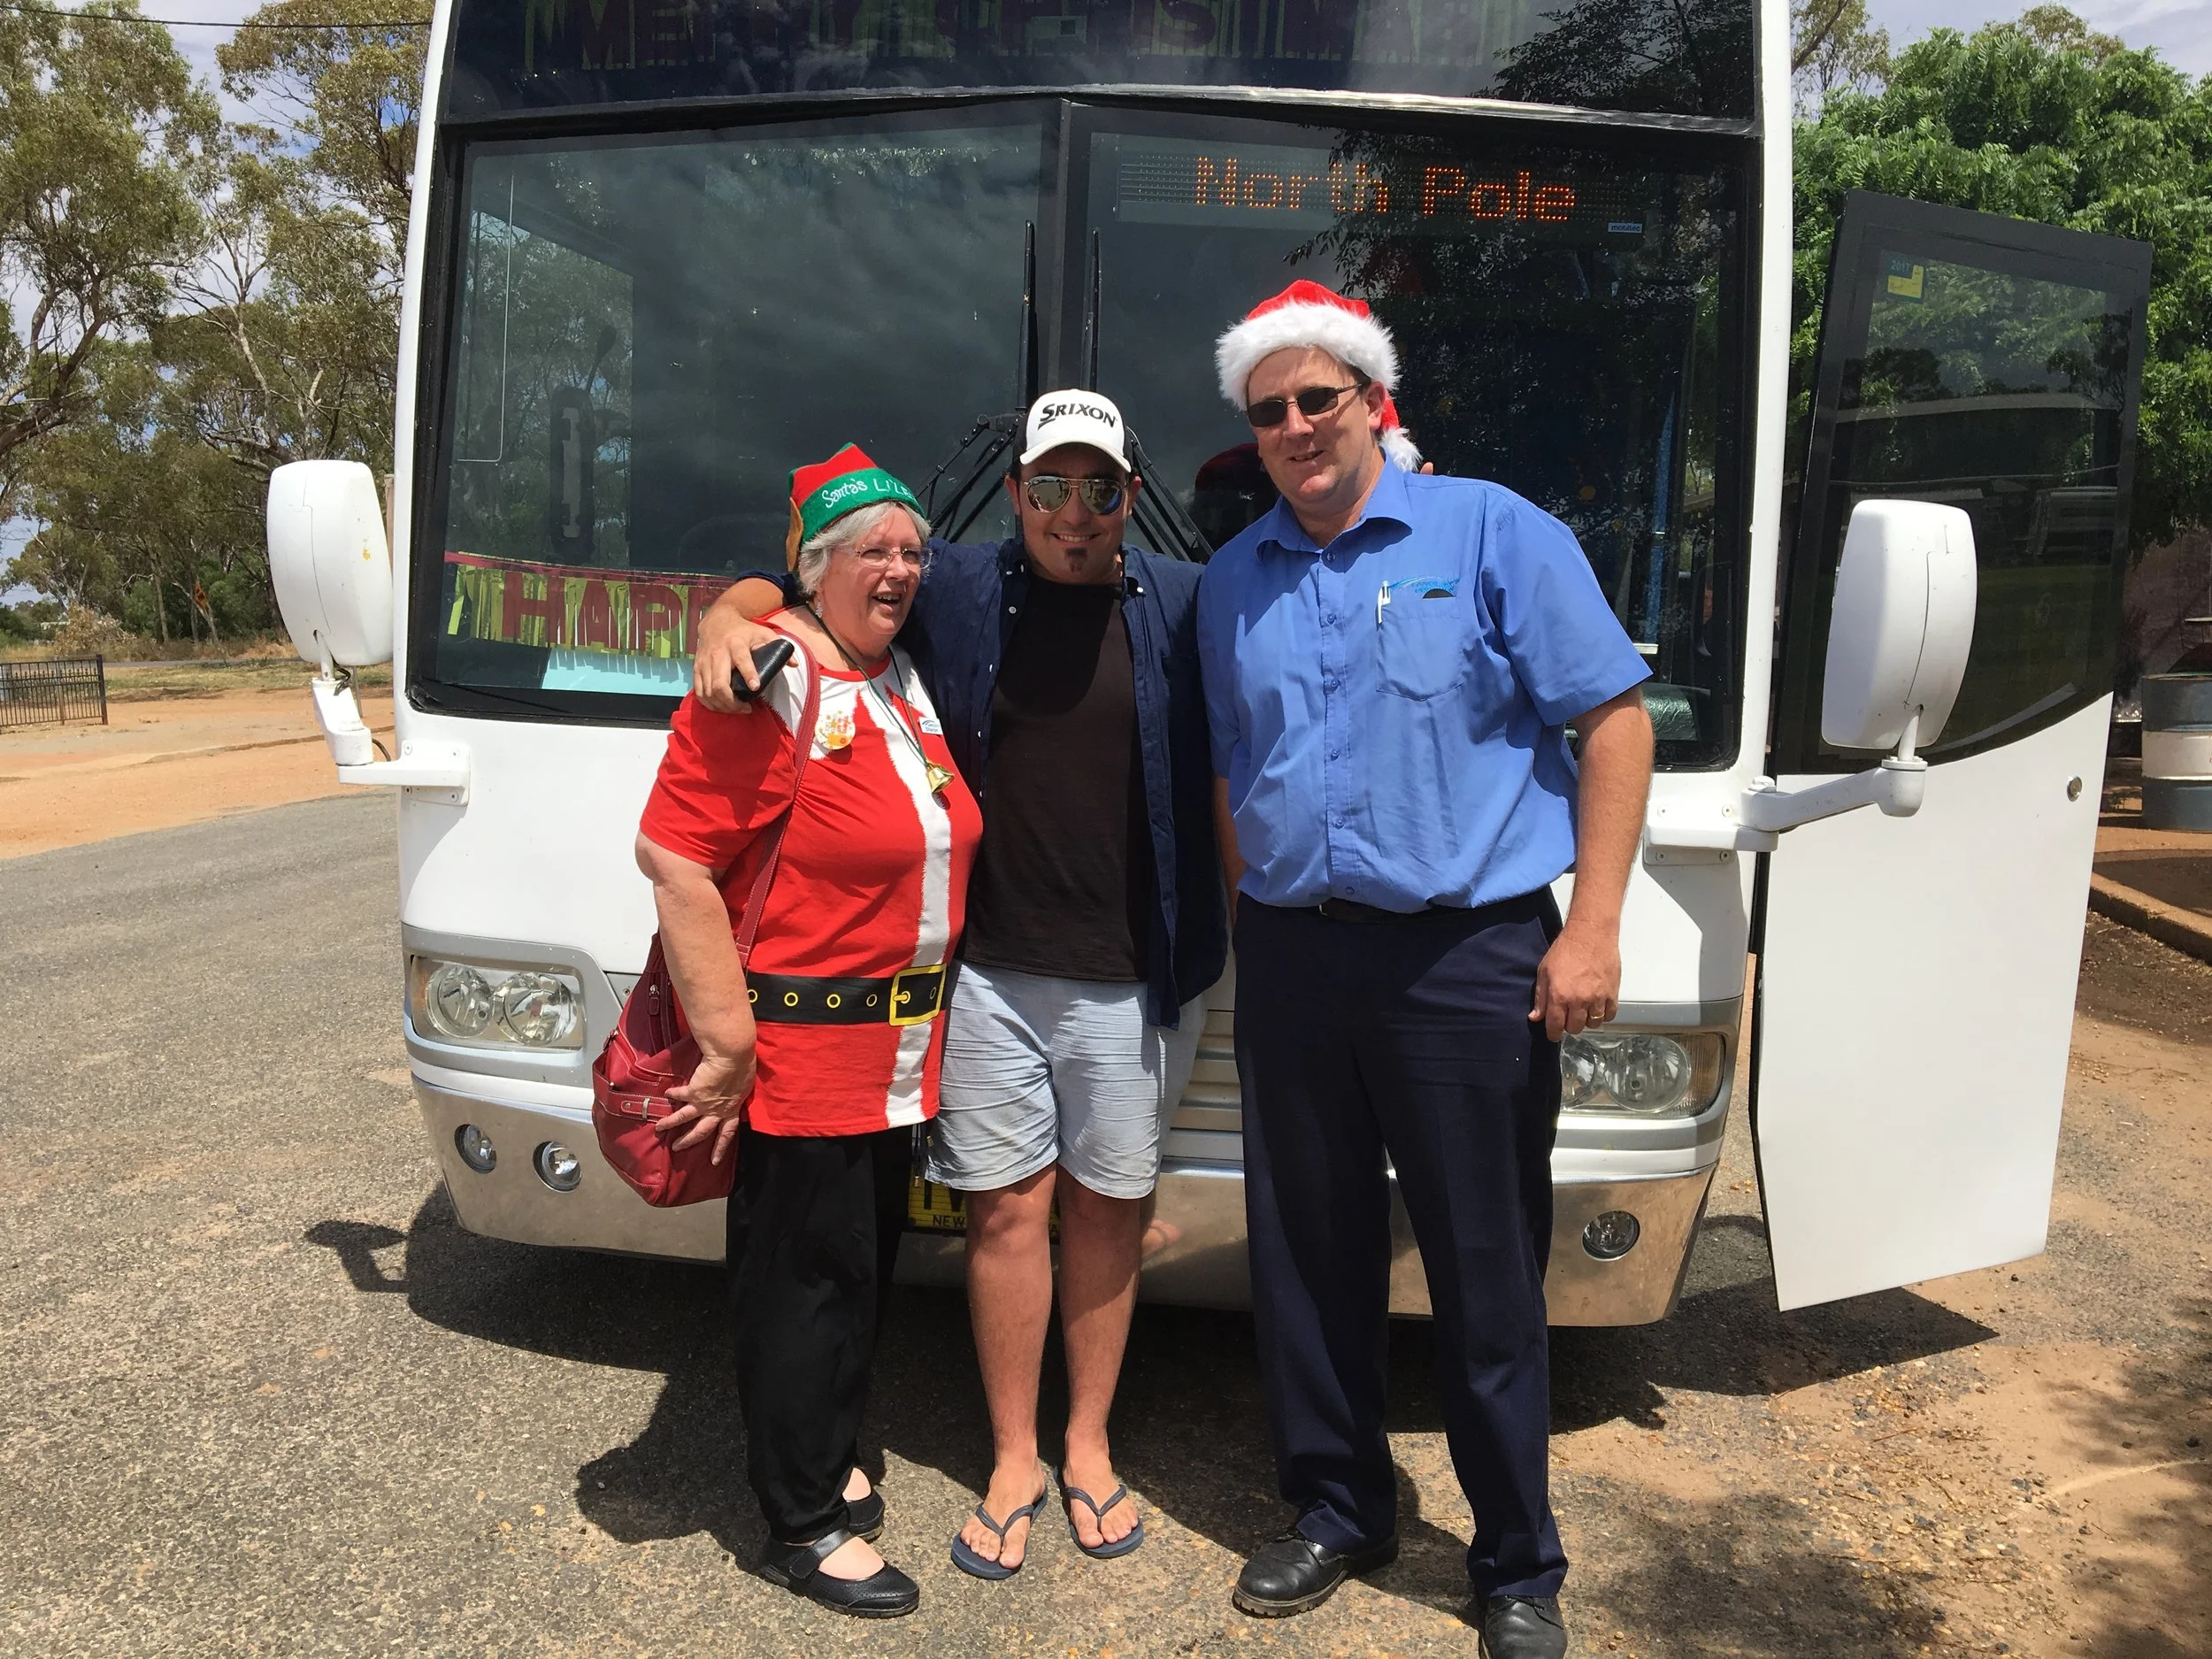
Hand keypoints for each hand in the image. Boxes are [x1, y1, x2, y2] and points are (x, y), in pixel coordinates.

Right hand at [662, 1046, 755, 1164]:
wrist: (732, 1058)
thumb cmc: (744, 1068)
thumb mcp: (744, 1087)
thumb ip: (736, 1094)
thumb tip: (734, 1093)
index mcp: (731, 1110)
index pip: (727, 1134)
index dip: (720, 1148)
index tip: (714, 1161)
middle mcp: (716, 1111)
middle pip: (700, 1132)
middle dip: (688, 1141)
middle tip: (677, 1148)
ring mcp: (703, 1103)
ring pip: (683, 1118)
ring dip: (670, 1123)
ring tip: (658, 1128)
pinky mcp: (693, 1092)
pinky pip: (679, 1095)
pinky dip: (672, 1094)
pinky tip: (666, 1094)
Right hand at [692, 614, 785, 711]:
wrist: (716, 620)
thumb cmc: (743, 630)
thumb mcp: (763, 633)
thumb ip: (779, 646)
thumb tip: (795, 664)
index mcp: (736, 644)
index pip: (742, 660)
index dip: (749, 674)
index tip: (755, 687)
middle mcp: (718, 653)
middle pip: (719, 683)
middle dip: (731, 701)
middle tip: (745, 708)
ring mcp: (705, 662)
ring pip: (708, 691)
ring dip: (721, 706)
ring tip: (735, 709)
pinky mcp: (696, 668)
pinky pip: (699, 692)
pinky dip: (708, 703)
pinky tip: (720, 707)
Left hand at [1529, 921, 1619, 1041]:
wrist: (1591, 934)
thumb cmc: (1565, 950)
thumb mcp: (1544, 971)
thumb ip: (1540, 997)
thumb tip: (1535, 1018)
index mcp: (1559, 996)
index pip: (1555, 1026)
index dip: (1553, 1034)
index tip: (1553, 1034)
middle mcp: (1579, 1001)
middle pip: (1575, 1028)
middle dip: (1569, 1025)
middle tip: (1568, 1015)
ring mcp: (1597, 998)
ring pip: (1593, 1024)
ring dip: (1586, 1020)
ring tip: (1583, 1009)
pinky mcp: (1612, 994)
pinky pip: (1609, 1016)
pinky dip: (1603, 1015)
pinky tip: (1597, 1006)